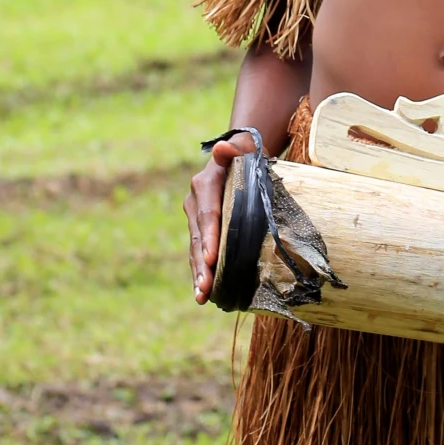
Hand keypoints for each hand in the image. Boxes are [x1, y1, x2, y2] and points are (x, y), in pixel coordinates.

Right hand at [185, 131, 257, 303]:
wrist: (240, 156)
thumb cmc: (248, 153)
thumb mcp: (245, 147)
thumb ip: (235, 148)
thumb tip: (222, 148)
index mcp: (205, 185)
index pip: (208, 214)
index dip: (209, 236)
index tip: (212, 258)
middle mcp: (195, 203)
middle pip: (198, 237)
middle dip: (201, 264)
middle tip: (204, 288)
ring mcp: (196, 218)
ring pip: (196, 249)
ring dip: (198, 274)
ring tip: (201, 297)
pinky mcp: (202, 230)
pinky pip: (199, 253)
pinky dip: (201, 273)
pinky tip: (205, 295)